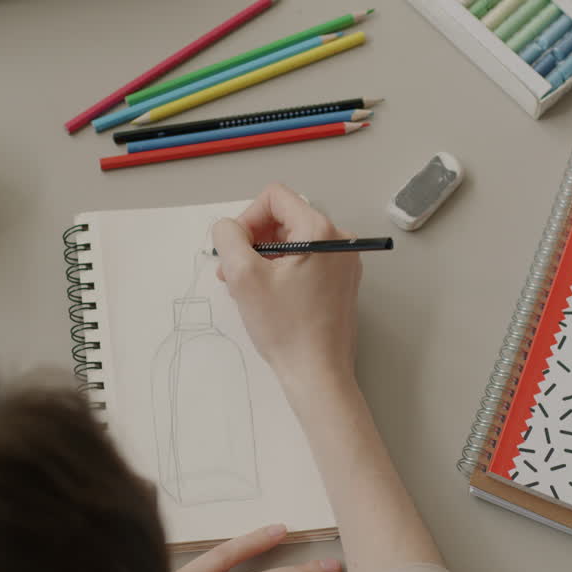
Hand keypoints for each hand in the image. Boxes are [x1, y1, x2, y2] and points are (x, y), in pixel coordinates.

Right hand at [212, 183, 362, 388]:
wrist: (318, 374)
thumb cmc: (287, 329)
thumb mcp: (243, 276)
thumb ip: (228, 237)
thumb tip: (228, 228)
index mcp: (321, 231)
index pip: (274, 197)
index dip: (246, 219)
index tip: (236, 250)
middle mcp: (339, 241)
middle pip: (283, 219)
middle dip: (253, 242)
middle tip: (233, 273)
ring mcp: (343, 263)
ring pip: (291, 242)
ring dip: (263, 259)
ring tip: (246, 289)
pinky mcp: (341, 283)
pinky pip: (304, 262)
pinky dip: (281, 272)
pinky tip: (267, 298)